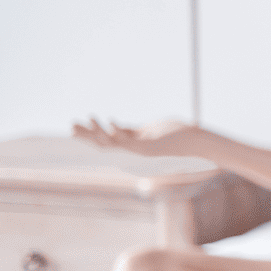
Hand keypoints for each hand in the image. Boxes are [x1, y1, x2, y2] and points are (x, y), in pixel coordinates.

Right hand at [72, 117, 206, 157]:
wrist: (200, 143)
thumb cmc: (180, 135)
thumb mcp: (151, 129)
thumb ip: (135, 130)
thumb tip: (119, 126)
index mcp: (135, 143)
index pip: (108, 138)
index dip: (92, 133)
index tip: (75, 127)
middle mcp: (135, 149)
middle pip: (105, 143)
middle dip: (87, 135)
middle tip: (70, 126)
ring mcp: (141, 150)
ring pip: (114, 143)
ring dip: (98, 132)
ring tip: (86, 120)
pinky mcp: (149, 149)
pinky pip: (129, 141)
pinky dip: (118, 132)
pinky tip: (109, 121)